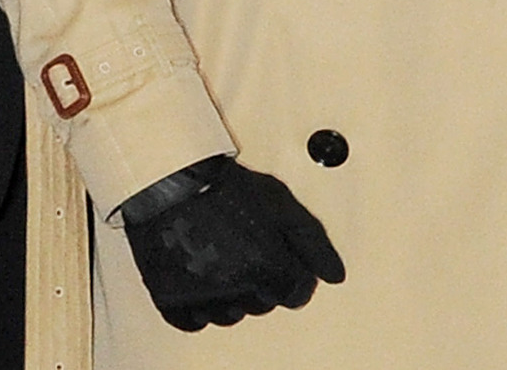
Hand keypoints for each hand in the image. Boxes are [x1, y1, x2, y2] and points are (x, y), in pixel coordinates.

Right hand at [122, 157, 343, 330]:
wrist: (172, 185)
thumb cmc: (227, 189)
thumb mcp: (283, 204)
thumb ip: (313, 242)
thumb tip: (336, 275)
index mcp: (265, 264)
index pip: (296, 294)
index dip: (296, 276)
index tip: (287, 262)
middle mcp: (234, 287)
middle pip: (265, 304)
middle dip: (266, 281)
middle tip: (252, 248)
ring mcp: (200, 297)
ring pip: (232, 315)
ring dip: (236, 295)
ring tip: (227, 257)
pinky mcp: (170, 302)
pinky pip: (196, 321)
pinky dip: (203, 305)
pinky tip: (204, 274)